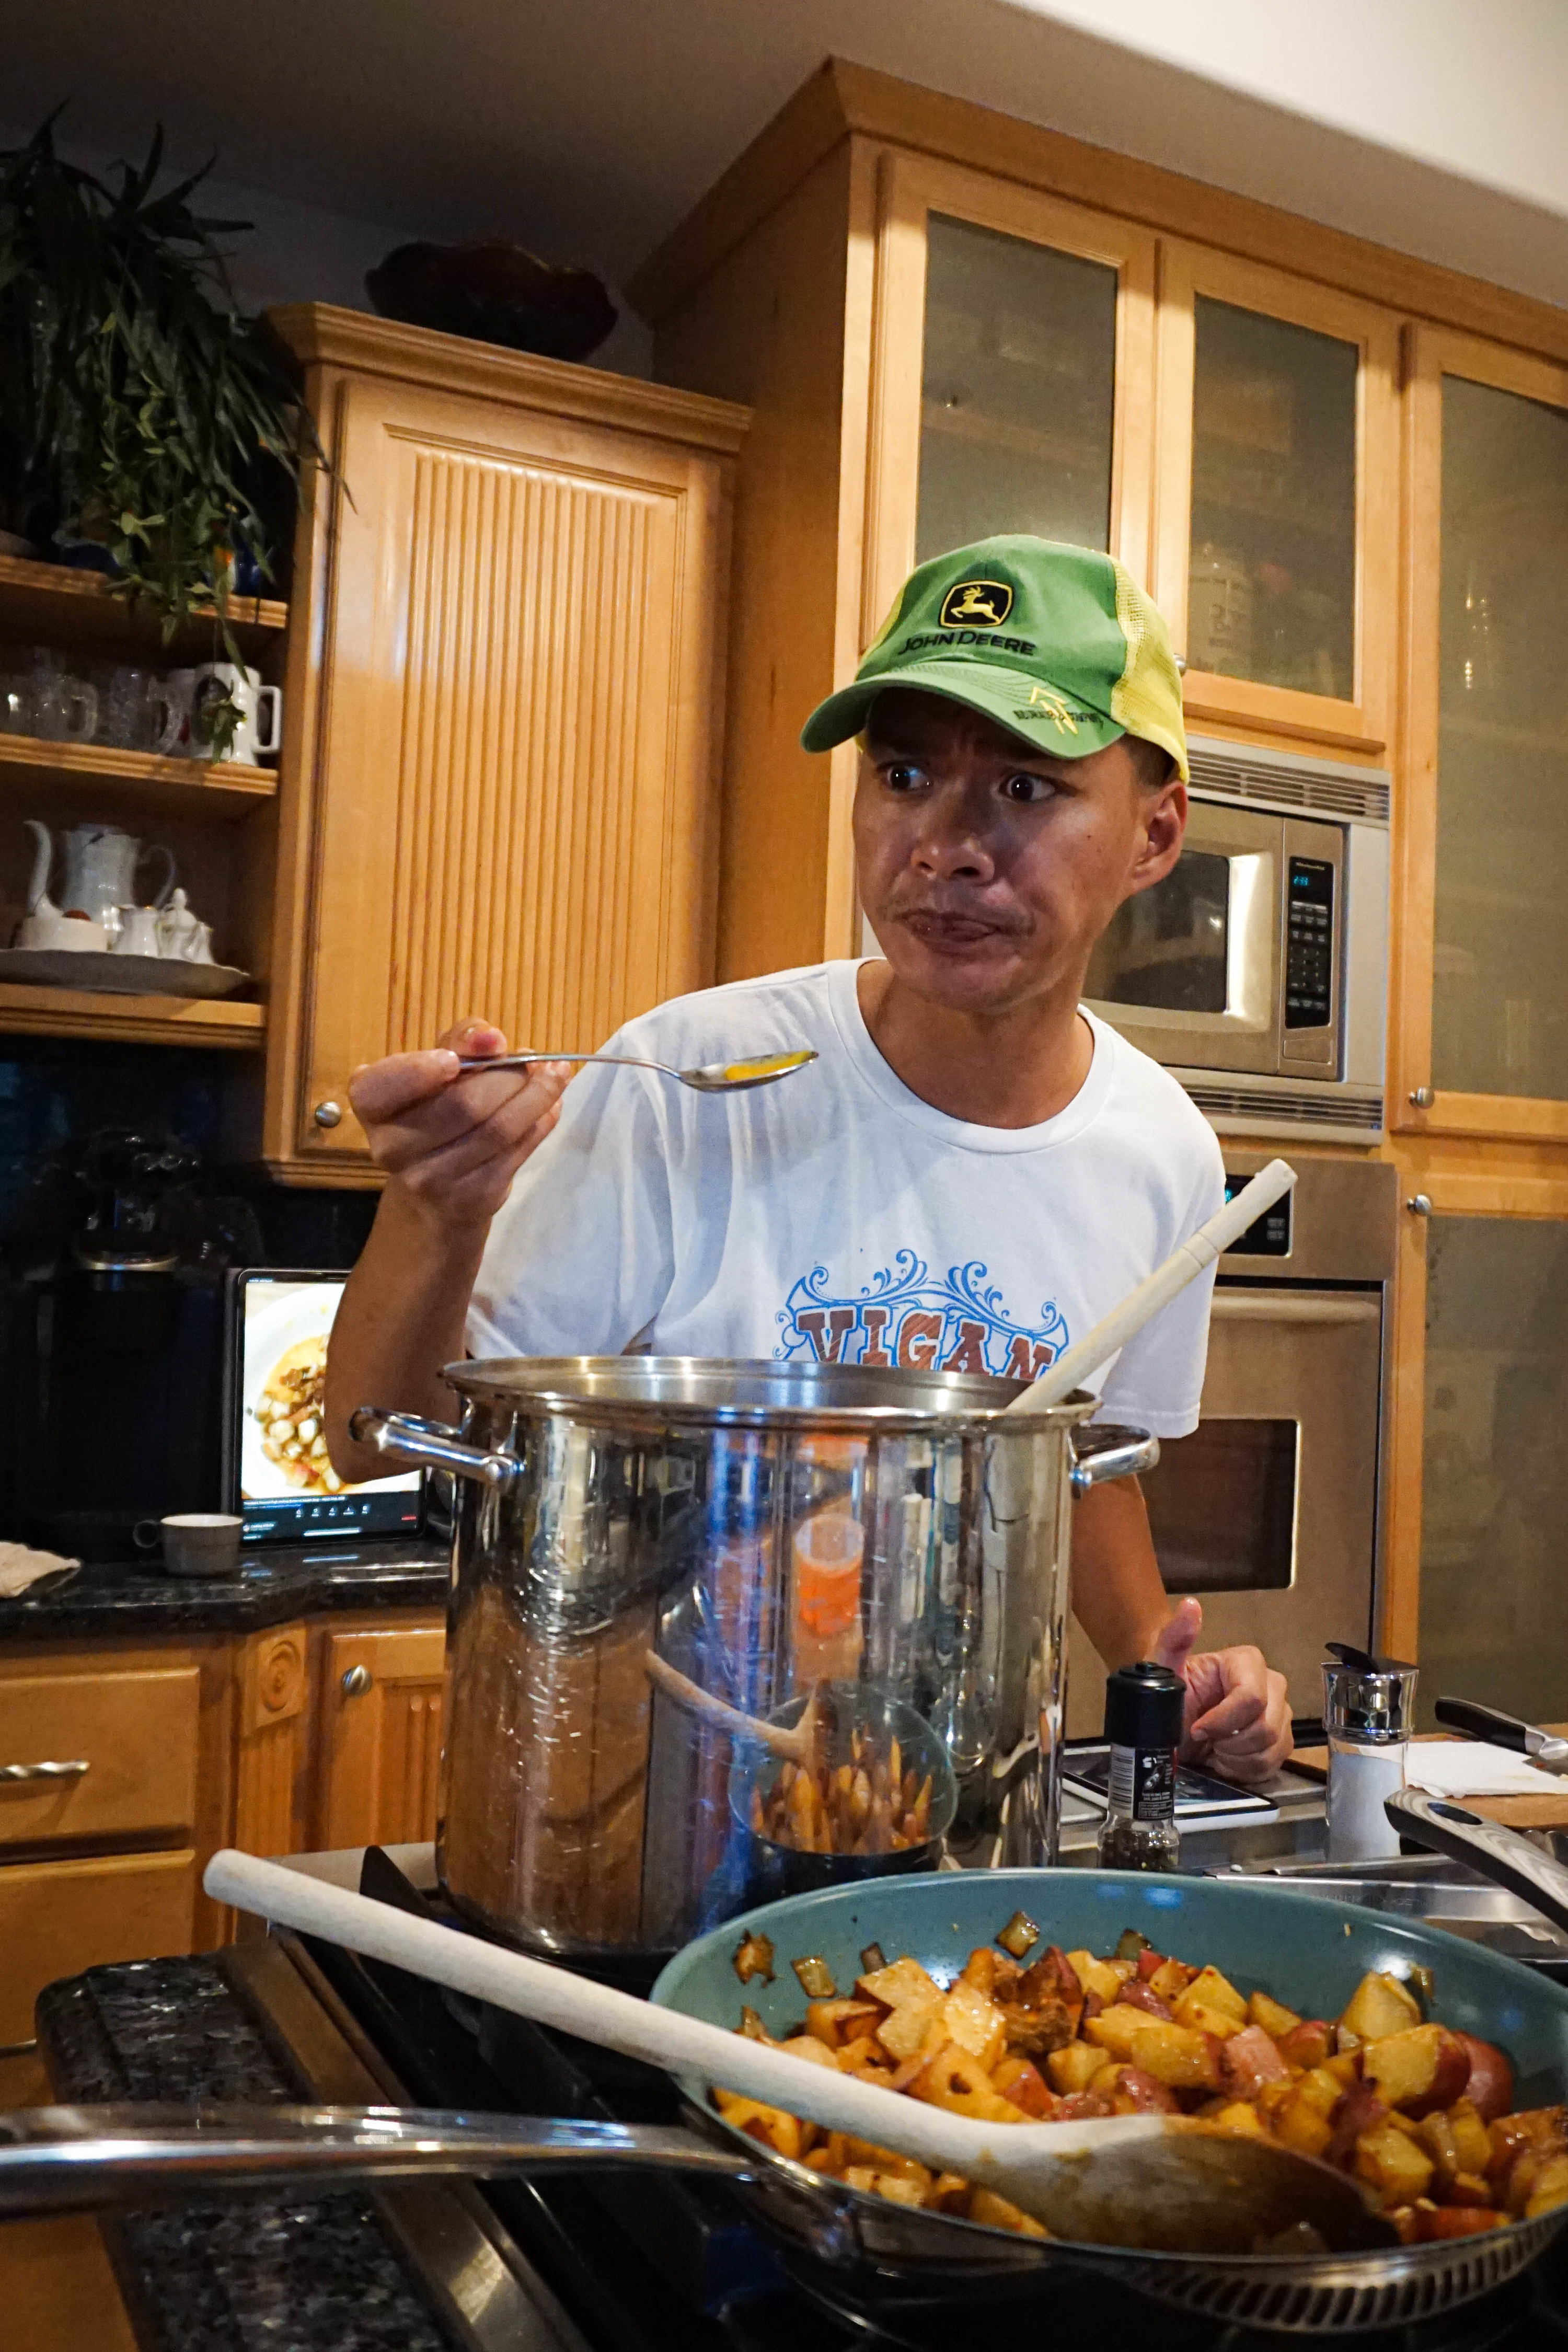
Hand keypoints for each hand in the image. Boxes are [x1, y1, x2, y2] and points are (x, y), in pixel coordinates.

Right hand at [347, 1019, 571, 1230]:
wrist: (436, 1191)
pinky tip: (550, 1105)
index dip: (418, 1071)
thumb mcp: (438, 1066)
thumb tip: (491, 1038)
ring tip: (555, 1075)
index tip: (453, 1060)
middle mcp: (390, 1147)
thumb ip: (460, 1042)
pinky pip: (515, 1153)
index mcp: (372, 1105)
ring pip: (497, 1130)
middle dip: (508, 1076)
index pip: (384, 1087)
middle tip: (533, 1061)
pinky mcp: (470, 1200)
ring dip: (537, 1097)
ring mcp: (429, 1180)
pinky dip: (540, 1123)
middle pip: (463, 1105)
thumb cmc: (436, 1110)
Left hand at [1152, 1597, 1292, 1785]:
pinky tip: (1226, 1758)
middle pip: (1266, 1726)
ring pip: (1272, 1747)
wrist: (1172, 1725)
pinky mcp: (1281, 1740)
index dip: (1223, 1720)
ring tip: (1215, 1747)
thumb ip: (1174, 1637)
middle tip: (1205, 1739)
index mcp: (1246, 1662)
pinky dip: (1245, 1769)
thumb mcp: (1163, 1668)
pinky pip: (1274, 1764)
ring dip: (1236, 1757)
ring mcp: (1279, 1713)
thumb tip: (1190, 1606)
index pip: (1251, 1697)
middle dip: (1230, 1741)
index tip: (1197, 1728)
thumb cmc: (1170, 1694)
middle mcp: (1271, 1684)